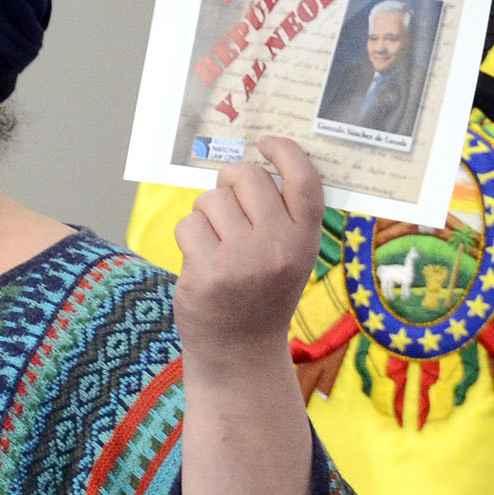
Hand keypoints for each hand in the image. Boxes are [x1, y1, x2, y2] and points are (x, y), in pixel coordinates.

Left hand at [172, 136, 322, 374]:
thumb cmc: (261, 294)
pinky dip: (189, 238)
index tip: (266, 141)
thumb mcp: (289, 256)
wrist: (240, 353)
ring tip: (217, 246)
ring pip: (210, 200)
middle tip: (228, 204)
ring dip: (207, 216)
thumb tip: (250, 163)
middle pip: (246, 177)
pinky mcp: (205, 271)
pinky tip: (201, 261)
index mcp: (305, 239)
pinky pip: (188, 225)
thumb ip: (281, 215)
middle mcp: (277, 246)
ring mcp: (240, 259)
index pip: (304, 179)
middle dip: (230, 182)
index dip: (285, 151)